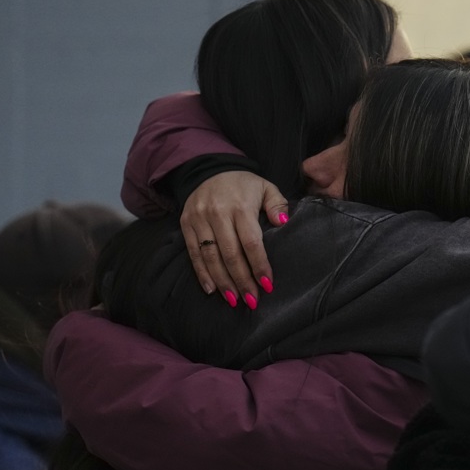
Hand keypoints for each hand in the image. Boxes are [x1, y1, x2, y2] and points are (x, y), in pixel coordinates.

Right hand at [180, 171, 288, 307]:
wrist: (209, 169)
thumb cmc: (244, 185)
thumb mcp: (266, 187)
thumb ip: (277, 204)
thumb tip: (283, 223)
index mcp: (240, 206)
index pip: (251, 242)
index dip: (259, 265)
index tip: (267, 285)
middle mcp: (217, 213)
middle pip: (230, 254)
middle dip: (242, 280)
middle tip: (252, 300)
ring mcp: (199, 219)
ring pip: (210, 257)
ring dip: (223, 281)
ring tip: (234, 300)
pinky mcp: (186, 224)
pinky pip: (193, 253)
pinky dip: (202, 273)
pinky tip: (212, 290)